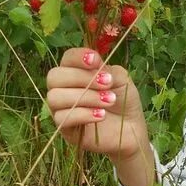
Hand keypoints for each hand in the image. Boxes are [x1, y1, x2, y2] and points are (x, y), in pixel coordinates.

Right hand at [46, 48, 148, 165]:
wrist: (131, 128)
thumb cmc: (124, 100)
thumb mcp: (120, 79)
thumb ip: (105, 68)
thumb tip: (93, 62)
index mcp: (75, 71)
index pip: (66, 58)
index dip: (78, 57)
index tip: (96, 60)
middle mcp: (63, 88)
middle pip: (54, 77)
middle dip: (82, 78)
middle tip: (107, 84)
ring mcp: (61, 108)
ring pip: (56, 97)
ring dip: (85, 97)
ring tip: (108, 101)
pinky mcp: (65, 128)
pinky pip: (62, 118)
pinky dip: (83, 114)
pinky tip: (101, 115)